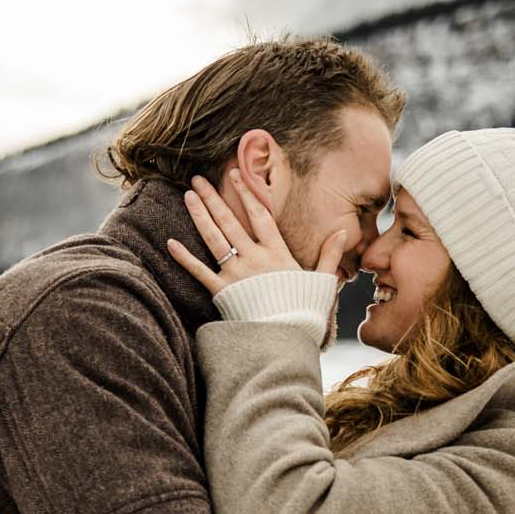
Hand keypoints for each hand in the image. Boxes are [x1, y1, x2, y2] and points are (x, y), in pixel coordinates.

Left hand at [167, 169, 347, 298]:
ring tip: (187, 196)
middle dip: (214, 198)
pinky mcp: (221, 292)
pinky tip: (170, 242)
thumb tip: (344, 232)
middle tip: (198, 179)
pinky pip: (200, 272)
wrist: (285, 340)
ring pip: (214, 238)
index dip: (247, 192)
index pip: (260, 215)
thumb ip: (330, 255)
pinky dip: (184, 258)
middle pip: (230, 221)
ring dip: (199, 215)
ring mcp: (236, 274)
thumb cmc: (304, 311)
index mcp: (276, 253)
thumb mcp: (322, 280)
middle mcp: (254, 258)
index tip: (235, 174)